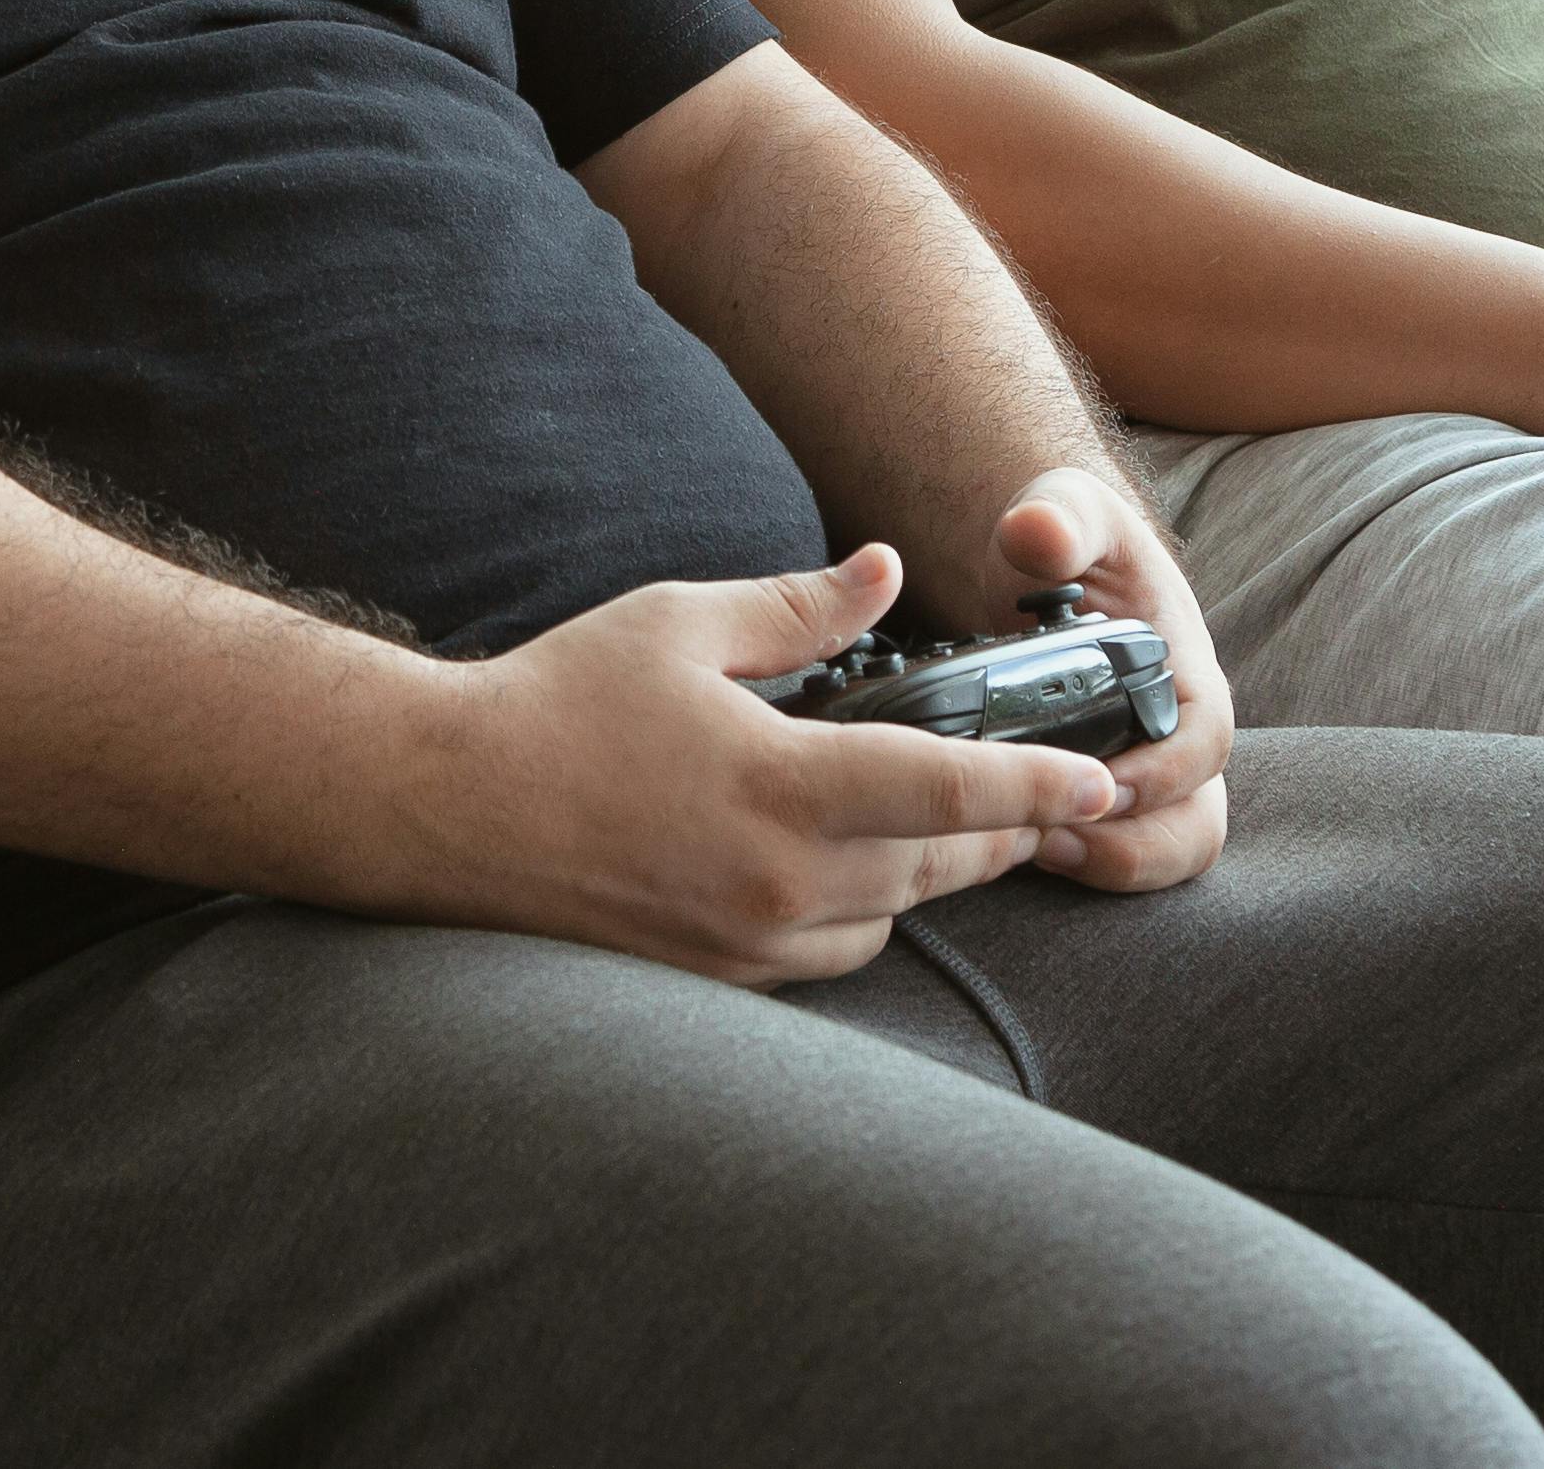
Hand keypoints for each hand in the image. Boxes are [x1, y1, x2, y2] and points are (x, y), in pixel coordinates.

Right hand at [382, 544, 1127, 984]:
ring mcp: (744, 940)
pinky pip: (830, 949)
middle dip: (1003, 828)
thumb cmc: (556, 703)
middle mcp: (774, 882)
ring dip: (932, 870)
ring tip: (953, 817)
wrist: (444, 809)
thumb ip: (800, 607)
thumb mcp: (682, 624)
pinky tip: (858, 860)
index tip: (1099, 777)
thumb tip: (888, 569)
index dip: (1036, 786)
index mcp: (779, 788)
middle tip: (1050, 790)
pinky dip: (864, 907)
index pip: (946, 794)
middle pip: (937, 864)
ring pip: (890, 915)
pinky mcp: (714, 974)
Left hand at [974, 467, 1232, 894]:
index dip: (1166, 774)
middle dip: (1138, 848)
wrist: (1043, 555)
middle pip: (1197, 817)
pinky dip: (1082, 863)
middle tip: (1055, 844)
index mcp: (1181, 665)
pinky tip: (1016, 845)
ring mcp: (1145, 765)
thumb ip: (1060, 518)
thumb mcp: (1064, 509)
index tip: (1101, 787)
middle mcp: (1175, 726)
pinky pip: (1120, 850)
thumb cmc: (1066, 534)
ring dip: (1111, 865)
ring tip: (1033, 851)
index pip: (1206, 738)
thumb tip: (1037, 535)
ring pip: (1165, 846)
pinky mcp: (1104, 791)